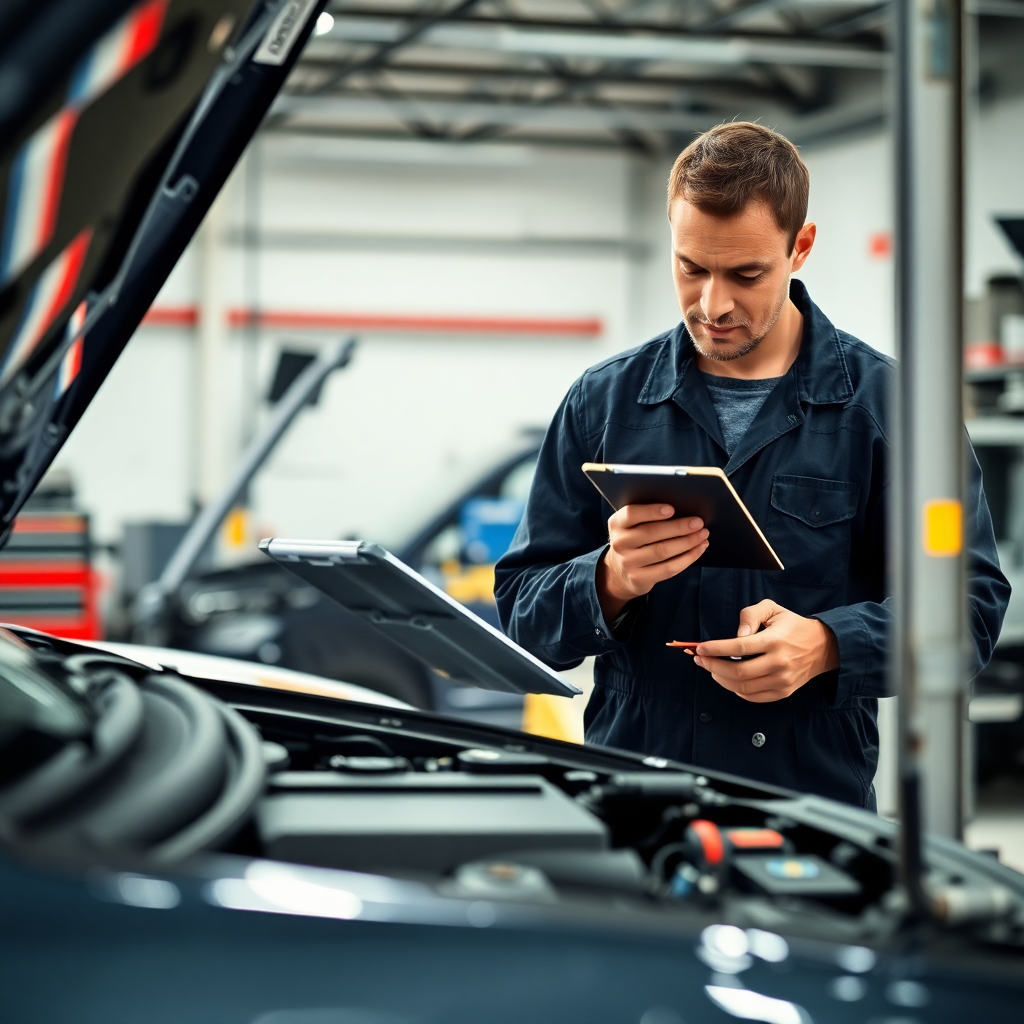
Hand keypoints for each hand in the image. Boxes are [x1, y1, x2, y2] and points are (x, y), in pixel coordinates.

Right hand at [596, 504, 708, 620]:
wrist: (619, 572)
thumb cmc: (634, 540)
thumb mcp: (631, 526)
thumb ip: (647, 517)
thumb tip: (683, 510)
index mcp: (617, 524)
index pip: (631, 514)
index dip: (651, 511)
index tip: (672, 509)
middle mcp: (620, 543)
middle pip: (651, 533)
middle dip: (679, 527)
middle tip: (698, 523)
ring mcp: (629, 562)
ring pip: (662, 551)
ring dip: (687, 542)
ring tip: (703, 535)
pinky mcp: (640, 578)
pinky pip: (668, 568)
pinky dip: (687, 558)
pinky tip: (699, 549)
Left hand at [692, 599, 838, 702]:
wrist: (823, 647)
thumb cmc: (792, 625)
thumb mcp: (773, 609)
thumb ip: (750, 615)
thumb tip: (736, 634)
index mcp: (775, 641)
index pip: (739, 648)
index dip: (716, 649)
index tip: (700, 648)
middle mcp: (780, 663)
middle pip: (738, 672)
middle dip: (713, 666)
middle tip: (700, 659)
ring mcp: (782, 681)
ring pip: (743, 687)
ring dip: (721, 679)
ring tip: (711, 669)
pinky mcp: (784, 692)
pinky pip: (753, 697)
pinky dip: (736, 690)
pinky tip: (727, 679)